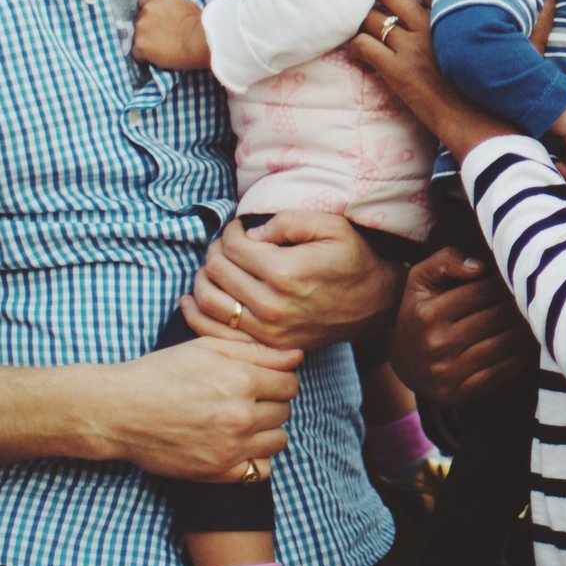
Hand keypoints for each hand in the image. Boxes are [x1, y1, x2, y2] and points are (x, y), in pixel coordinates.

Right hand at [89, 335, 301, 482]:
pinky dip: (256, 459)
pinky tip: (238, 446)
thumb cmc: (161, 372)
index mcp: (242, 381)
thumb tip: (296, 356)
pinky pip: (260, 471)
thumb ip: (257, 352)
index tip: (263, 380)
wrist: (119, 411)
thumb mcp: (207, 348)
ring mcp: (230, 448)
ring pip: (278, 441)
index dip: (279, 379)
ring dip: (268, 430)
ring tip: (243, 421)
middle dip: (272, 403)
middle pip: (285, 411)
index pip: (290, 384)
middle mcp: (241, 417)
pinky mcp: (216, 473)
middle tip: (248, 399)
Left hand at [132, 0, 209, 71]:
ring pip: (138, 37)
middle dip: (148, 27)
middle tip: (163, 36)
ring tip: (163, 48)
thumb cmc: (200, 25)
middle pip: (140, 19)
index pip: (143, 1)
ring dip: (146, 42)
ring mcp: (141, 27)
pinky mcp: (140, 45)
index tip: (157, 20)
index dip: (150, 12)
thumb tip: (168, 14)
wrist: (201, 42)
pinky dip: (145, 56)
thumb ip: (170, 8)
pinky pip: (138, 52)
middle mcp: (147, 10)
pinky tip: (159, 57)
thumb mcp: (186, 6)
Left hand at [183, 213, 401, 350]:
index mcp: (285, 272)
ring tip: (213, 266)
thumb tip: (249, 236)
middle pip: (217, 272)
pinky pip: (218, 333)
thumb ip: (286, 221)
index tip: (239, 228)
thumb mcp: (330, 225)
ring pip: (210, 302)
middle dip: (215, 251)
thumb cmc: (352, 258)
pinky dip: (197, 315)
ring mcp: (269, 329)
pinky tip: (191, 300)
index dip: (230, 232)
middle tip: (225, 244)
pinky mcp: (268, 345)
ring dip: (202, 279)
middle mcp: (273, 304)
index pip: (233, 247)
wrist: (375, 302)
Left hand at [351, 0, 517, 159]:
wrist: (487, 129)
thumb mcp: (526, 50)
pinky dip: (356, 45)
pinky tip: (362, 51)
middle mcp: (429, 25)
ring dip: (364, 19)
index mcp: (454, 14)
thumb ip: (537, 20)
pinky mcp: (395, 74)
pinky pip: (361, 46)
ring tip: (368, 26)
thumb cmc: (507, 91)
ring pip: (369, 17)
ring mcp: (409, 49)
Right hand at [388, 245, 535, 407]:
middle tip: (536, 296)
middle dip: (519, 305)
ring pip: (502, 345)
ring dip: (526, 330)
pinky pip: (499, 373)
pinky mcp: (457, 394)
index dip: (505, 283)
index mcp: (427, 314)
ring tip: (536, 317)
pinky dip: (519, 356)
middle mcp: (435, 344)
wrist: (403, 363)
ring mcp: (446, 373)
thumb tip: (481, 266)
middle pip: (496, 318)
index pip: (482, 292)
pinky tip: (528, 343)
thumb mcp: (421, 279)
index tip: (519, 278)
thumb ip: (447, 260)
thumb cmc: (419, 311)